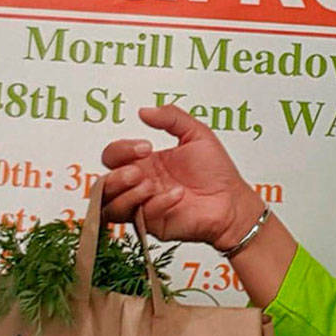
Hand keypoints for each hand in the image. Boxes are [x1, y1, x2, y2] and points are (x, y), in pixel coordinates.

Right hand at [100, 105, 261, 250]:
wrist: (233, 201)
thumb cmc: (216, 171)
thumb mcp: (197, 134)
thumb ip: (171, 117)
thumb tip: (143, 111)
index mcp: (145, 162)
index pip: (112, 156)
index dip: (122, 150)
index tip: (146, 147)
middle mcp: (139, 185)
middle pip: (102, 184)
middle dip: (116, 176)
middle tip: (139, 172)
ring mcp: (144, 206)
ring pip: (108, 206)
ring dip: (127, 193)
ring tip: (151, 185)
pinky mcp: (153, 225)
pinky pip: (140, 218)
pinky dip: (157, 204)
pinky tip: (178, 195)